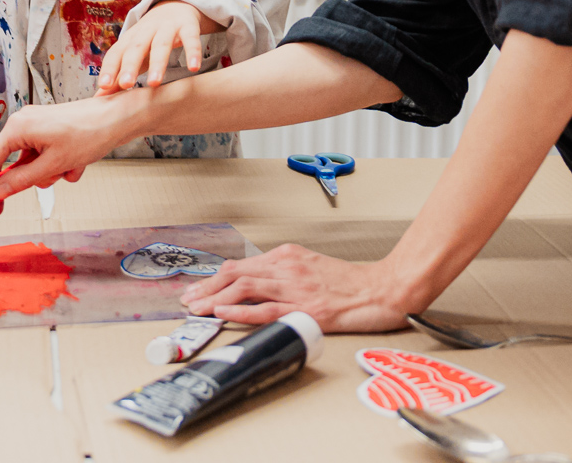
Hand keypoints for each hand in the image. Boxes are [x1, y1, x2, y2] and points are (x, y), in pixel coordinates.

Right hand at [0, 95, 135, 205]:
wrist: (115, 118)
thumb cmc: (87, 134)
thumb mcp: (52, 165)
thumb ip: (21, 180)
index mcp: (17, 128)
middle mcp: (21, 124)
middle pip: (9, 165)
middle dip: (29, 179)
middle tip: (21, 196)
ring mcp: (34, 128)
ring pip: (30, 166)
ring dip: (49, 173)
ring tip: (70, 166)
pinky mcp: (46, 132)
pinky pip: (43, 159)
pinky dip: (58, 166)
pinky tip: (76, 162)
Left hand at [97, 1, 221, 93]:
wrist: (174, 6)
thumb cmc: (149, 39)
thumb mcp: (134, 55)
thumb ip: (119, 77)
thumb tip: (98, 100)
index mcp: (130, 39)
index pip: (116, 53)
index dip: (109, 68)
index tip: (104, 86)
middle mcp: (146, 31)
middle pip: (136, 48)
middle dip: (130, 66)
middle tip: (126, 85)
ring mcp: (167, 27)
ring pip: (161, 44)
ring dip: (158, 62)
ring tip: (155, 82)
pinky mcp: (187, 26)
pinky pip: (190, 39)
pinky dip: (192, 52)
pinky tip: (193, 67)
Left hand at [180, 244, 415, 333]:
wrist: (384, 289)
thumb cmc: (351, 283)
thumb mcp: (311, 267)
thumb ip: (284, 274)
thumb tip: (256, 286)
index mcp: (287, 256)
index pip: (241, 265)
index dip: (214, 278)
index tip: (197, 289)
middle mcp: (287, 268)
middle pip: (235, 274)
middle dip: (206, 287)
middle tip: (187, 300)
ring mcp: (296, 288)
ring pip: (244, 288)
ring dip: (214, 299)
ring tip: (196, 309)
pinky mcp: (307, 309)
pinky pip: (266, 310)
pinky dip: (240, 311)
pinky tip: (224, 314)